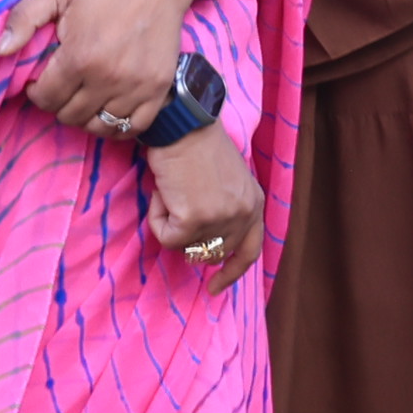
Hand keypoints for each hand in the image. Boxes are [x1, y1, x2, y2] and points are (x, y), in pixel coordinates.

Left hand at [0, 0, 216, 135]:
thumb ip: (23, 19)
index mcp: (80, 57)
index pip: (47, 98)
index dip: (37, 92)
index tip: (40, 81)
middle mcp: (108, 78)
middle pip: (71, 115)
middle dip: (58, 104)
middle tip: (61, 86)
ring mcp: (137, 86)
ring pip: (100, 126)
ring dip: (85, 117)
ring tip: (82, 99)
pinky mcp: (158, 88)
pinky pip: (133, 127)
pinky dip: (117, 126)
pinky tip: (108, 109)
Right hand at [143, 128, 266, 280]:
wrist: (182, 124)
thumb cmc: (197, 146)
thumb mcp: (228, 181)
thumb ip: (225, 211)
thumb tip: (202, 244)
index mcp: (255, 204)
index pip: (249, 252)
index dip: (231, 272)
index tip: (213, 288)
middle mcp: (244, 215)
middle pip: (211, 253)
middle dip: (189, 239)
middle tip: (176, 208)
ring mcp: (220, 220)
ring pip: (184, 246)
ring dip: (170, 222)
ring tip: (172, 190)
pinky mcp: (194, 221)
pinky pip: (165, 237)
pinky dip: (157, 217)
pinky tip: (162, 192)